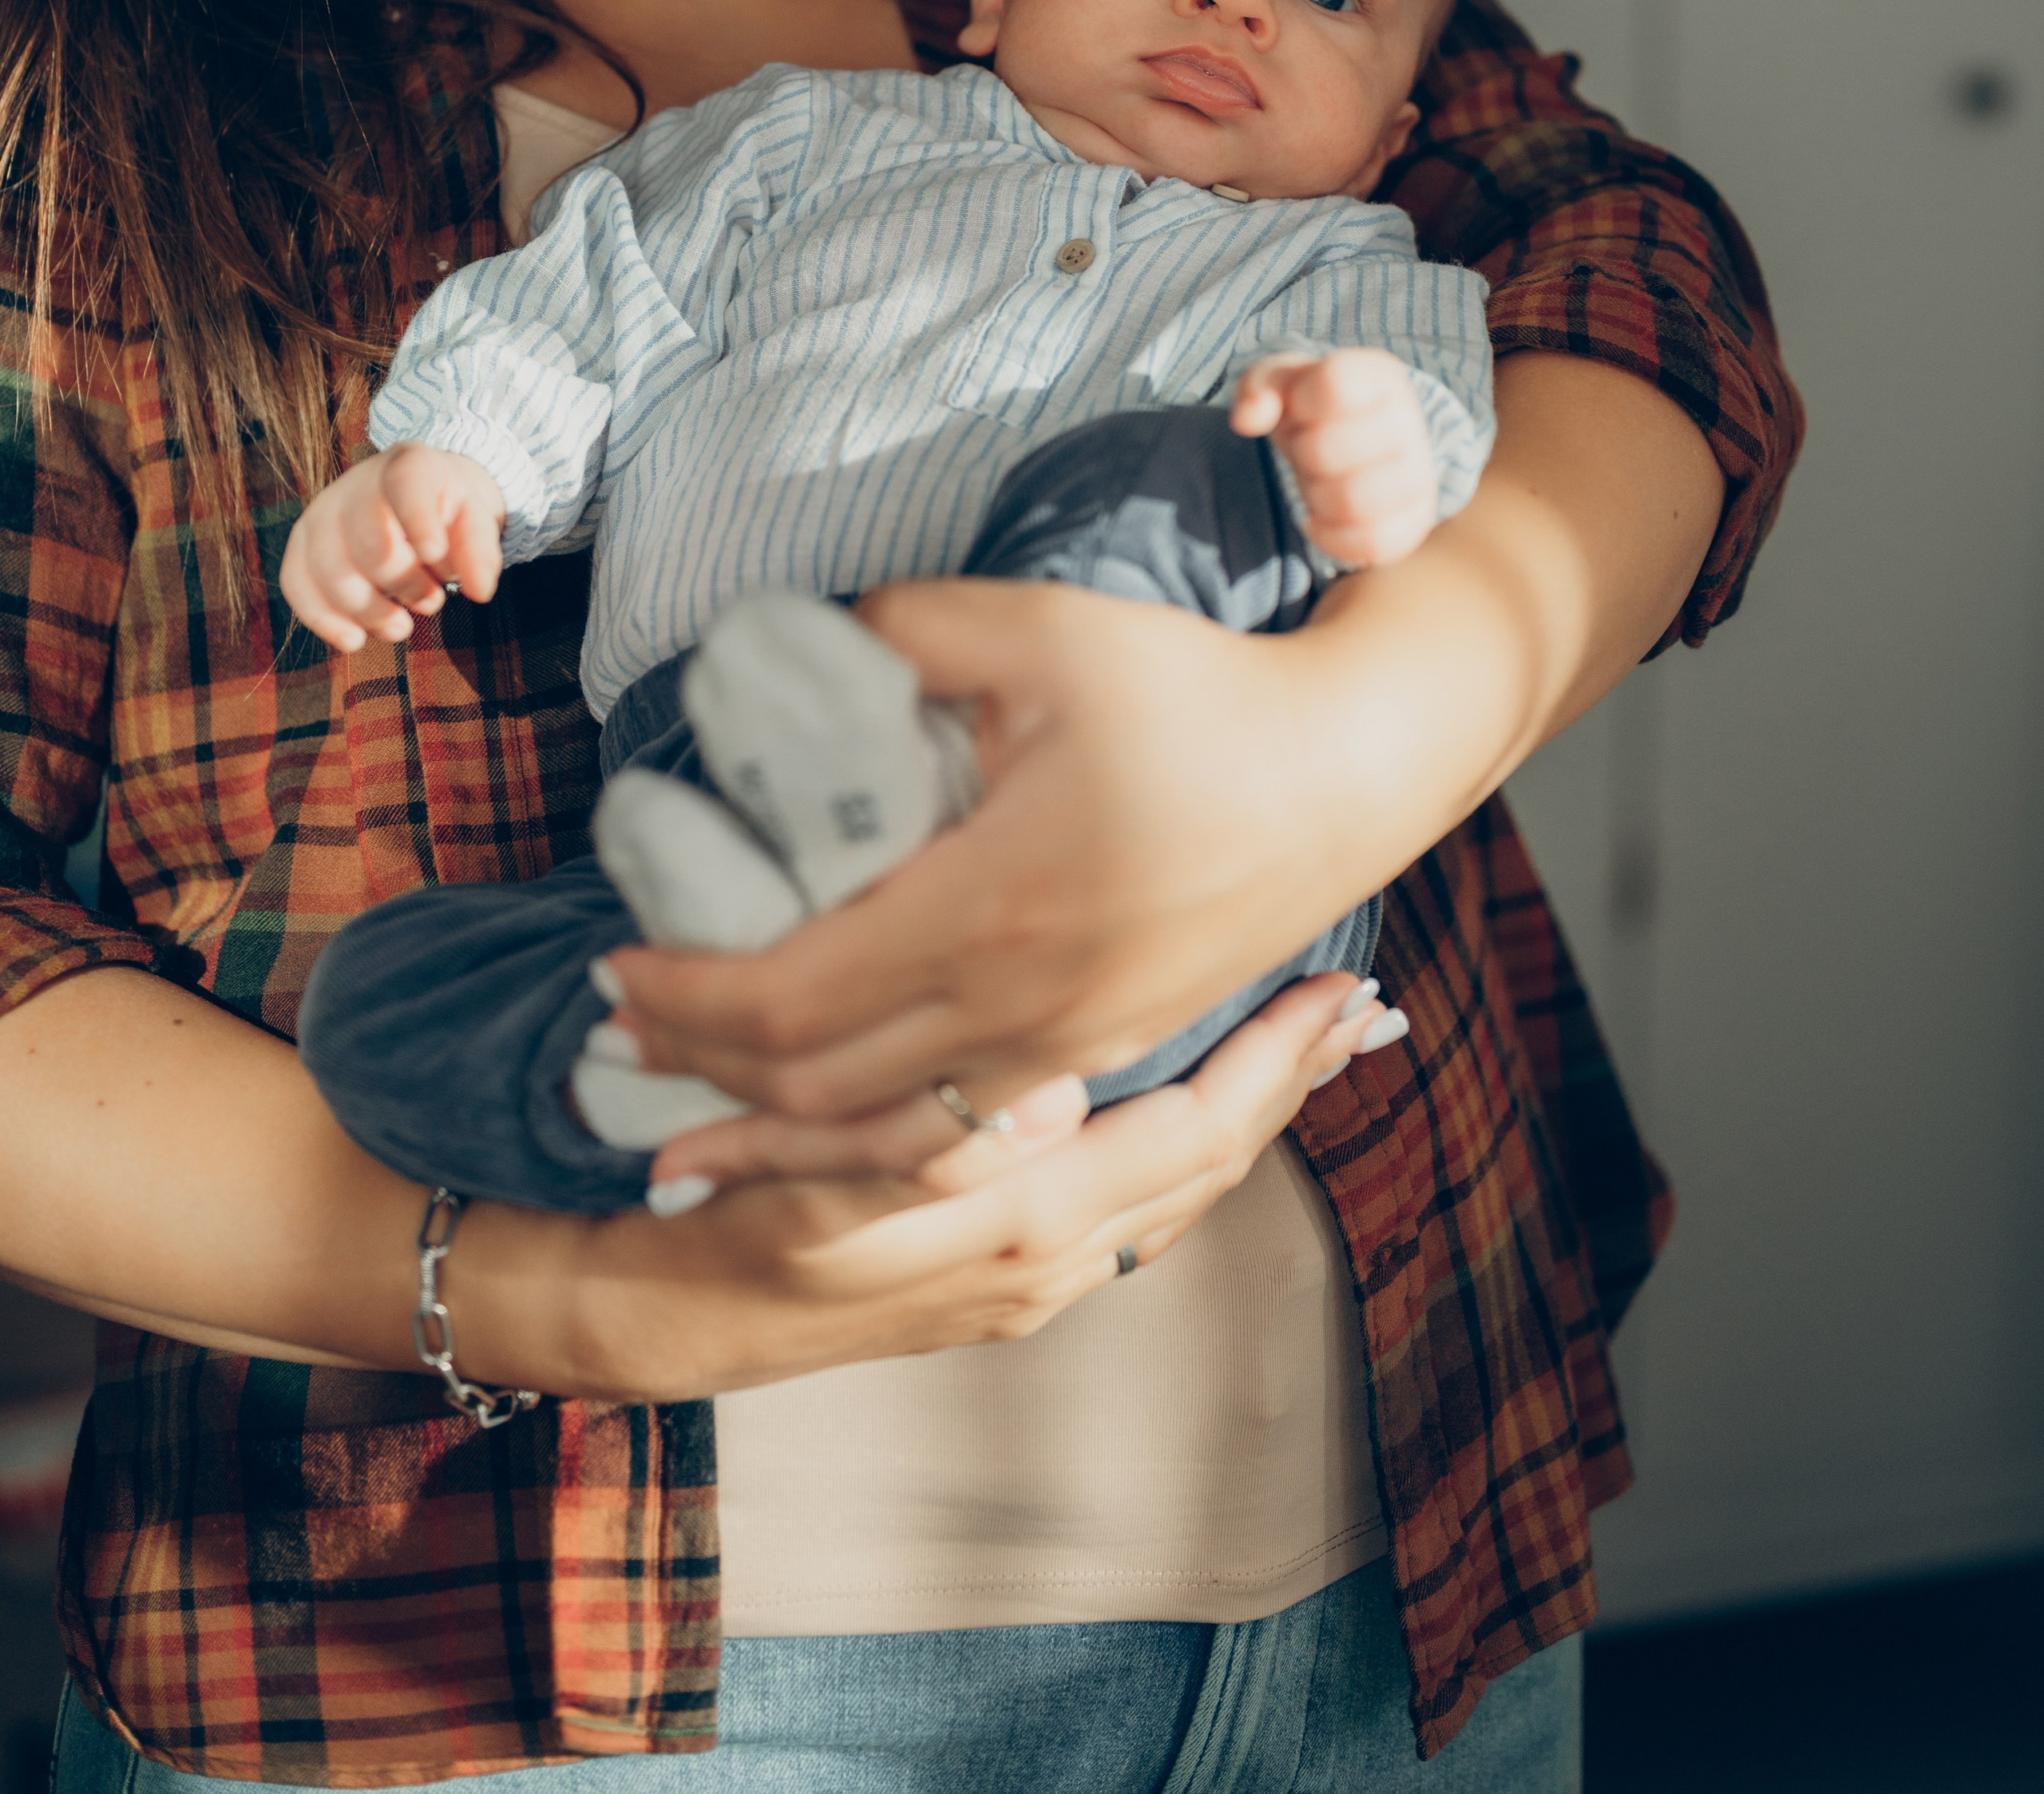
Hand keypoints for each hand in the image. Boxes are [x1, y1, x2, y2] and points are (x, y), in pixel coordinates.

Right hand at [279, 444, 506, 649]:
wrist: (415, 499)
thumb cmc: (447, 513)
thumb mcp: (477, 522)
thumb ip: (481, 552)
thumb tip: (479, 592)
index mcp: (409, 465)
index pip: (406, 485)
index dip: (418, 522)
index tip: (435, 553)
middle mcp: (357, 482)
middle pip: (370, 543)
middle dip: (404, 584)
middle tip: (432, 602)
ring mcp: (323, 511)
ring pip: (329, 568)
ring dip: (368, 610)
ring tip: (401, 627)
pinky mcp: (302, 543)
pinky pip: (295, 581)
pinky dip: (322, 618)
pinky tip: (354, 640)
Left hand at [588, 361, 1723, 1130]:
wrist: (1348, 770)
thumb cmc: (1199, 694)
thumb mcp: (1041, 629)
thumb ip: (908, 627)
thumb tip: (814, 636)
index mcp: (989, 912)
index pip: (790, 1001)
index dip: (686, 998)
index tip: (618, 961)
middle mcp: (1021, 1006)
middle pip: (817, 1087)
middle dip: (701, 1068)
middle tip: (625, 1027)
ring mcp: (1068, 1045)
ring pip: (887, 1131)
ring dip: (775, 1123)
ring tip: (695, 1098)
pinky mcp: (1102, 1047)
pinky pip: (959, 1122)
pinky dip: (869, 1129)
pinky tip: (833, 1104)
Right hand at [635, 974, 1405, 1213]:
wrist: (664, 1320)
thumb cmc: (726, 1231)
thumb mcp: (818, 1187)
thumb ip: (931, 1151)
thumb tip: (1052, 1097)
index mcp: (1020, 1228)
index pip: (1192, 1133)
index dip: (1273, 1063)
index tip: (1338, 990)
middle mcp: (1051, 1263)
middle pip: (1211, 1162)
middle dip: (1289, 1081)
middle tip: (1356, 999)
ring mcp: (1032, 1277)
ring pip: (1178, 1182)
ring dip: (1246, 1107)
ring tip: (1297, 1035)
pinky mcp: (1002, 1275)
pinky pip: (1131, 1200)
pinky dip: (1182, 1137)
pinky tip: (1185, 1087)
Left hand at [1231, 347, 1439, 565]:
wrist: (1357, 446)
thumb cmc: (1314, 410)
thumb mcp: (1280, 382)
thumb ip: (1257, 387)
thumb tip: (1247, 420)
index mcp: (1378, 376)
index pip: (1334, 384)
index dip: (1301, 404)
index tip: (1304, 409)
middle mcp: (1407, 421)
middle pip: (1326, 448)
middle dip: (1303, 453)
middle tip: (1310, 450)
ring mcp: (1418, 474)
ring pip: (1352, 501)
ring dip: (1317, 496)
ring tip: (1320, 483)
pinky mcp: (1416, 521)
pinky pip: (1372, 542)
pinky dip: (1333, 537)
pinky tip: (1323, 519)